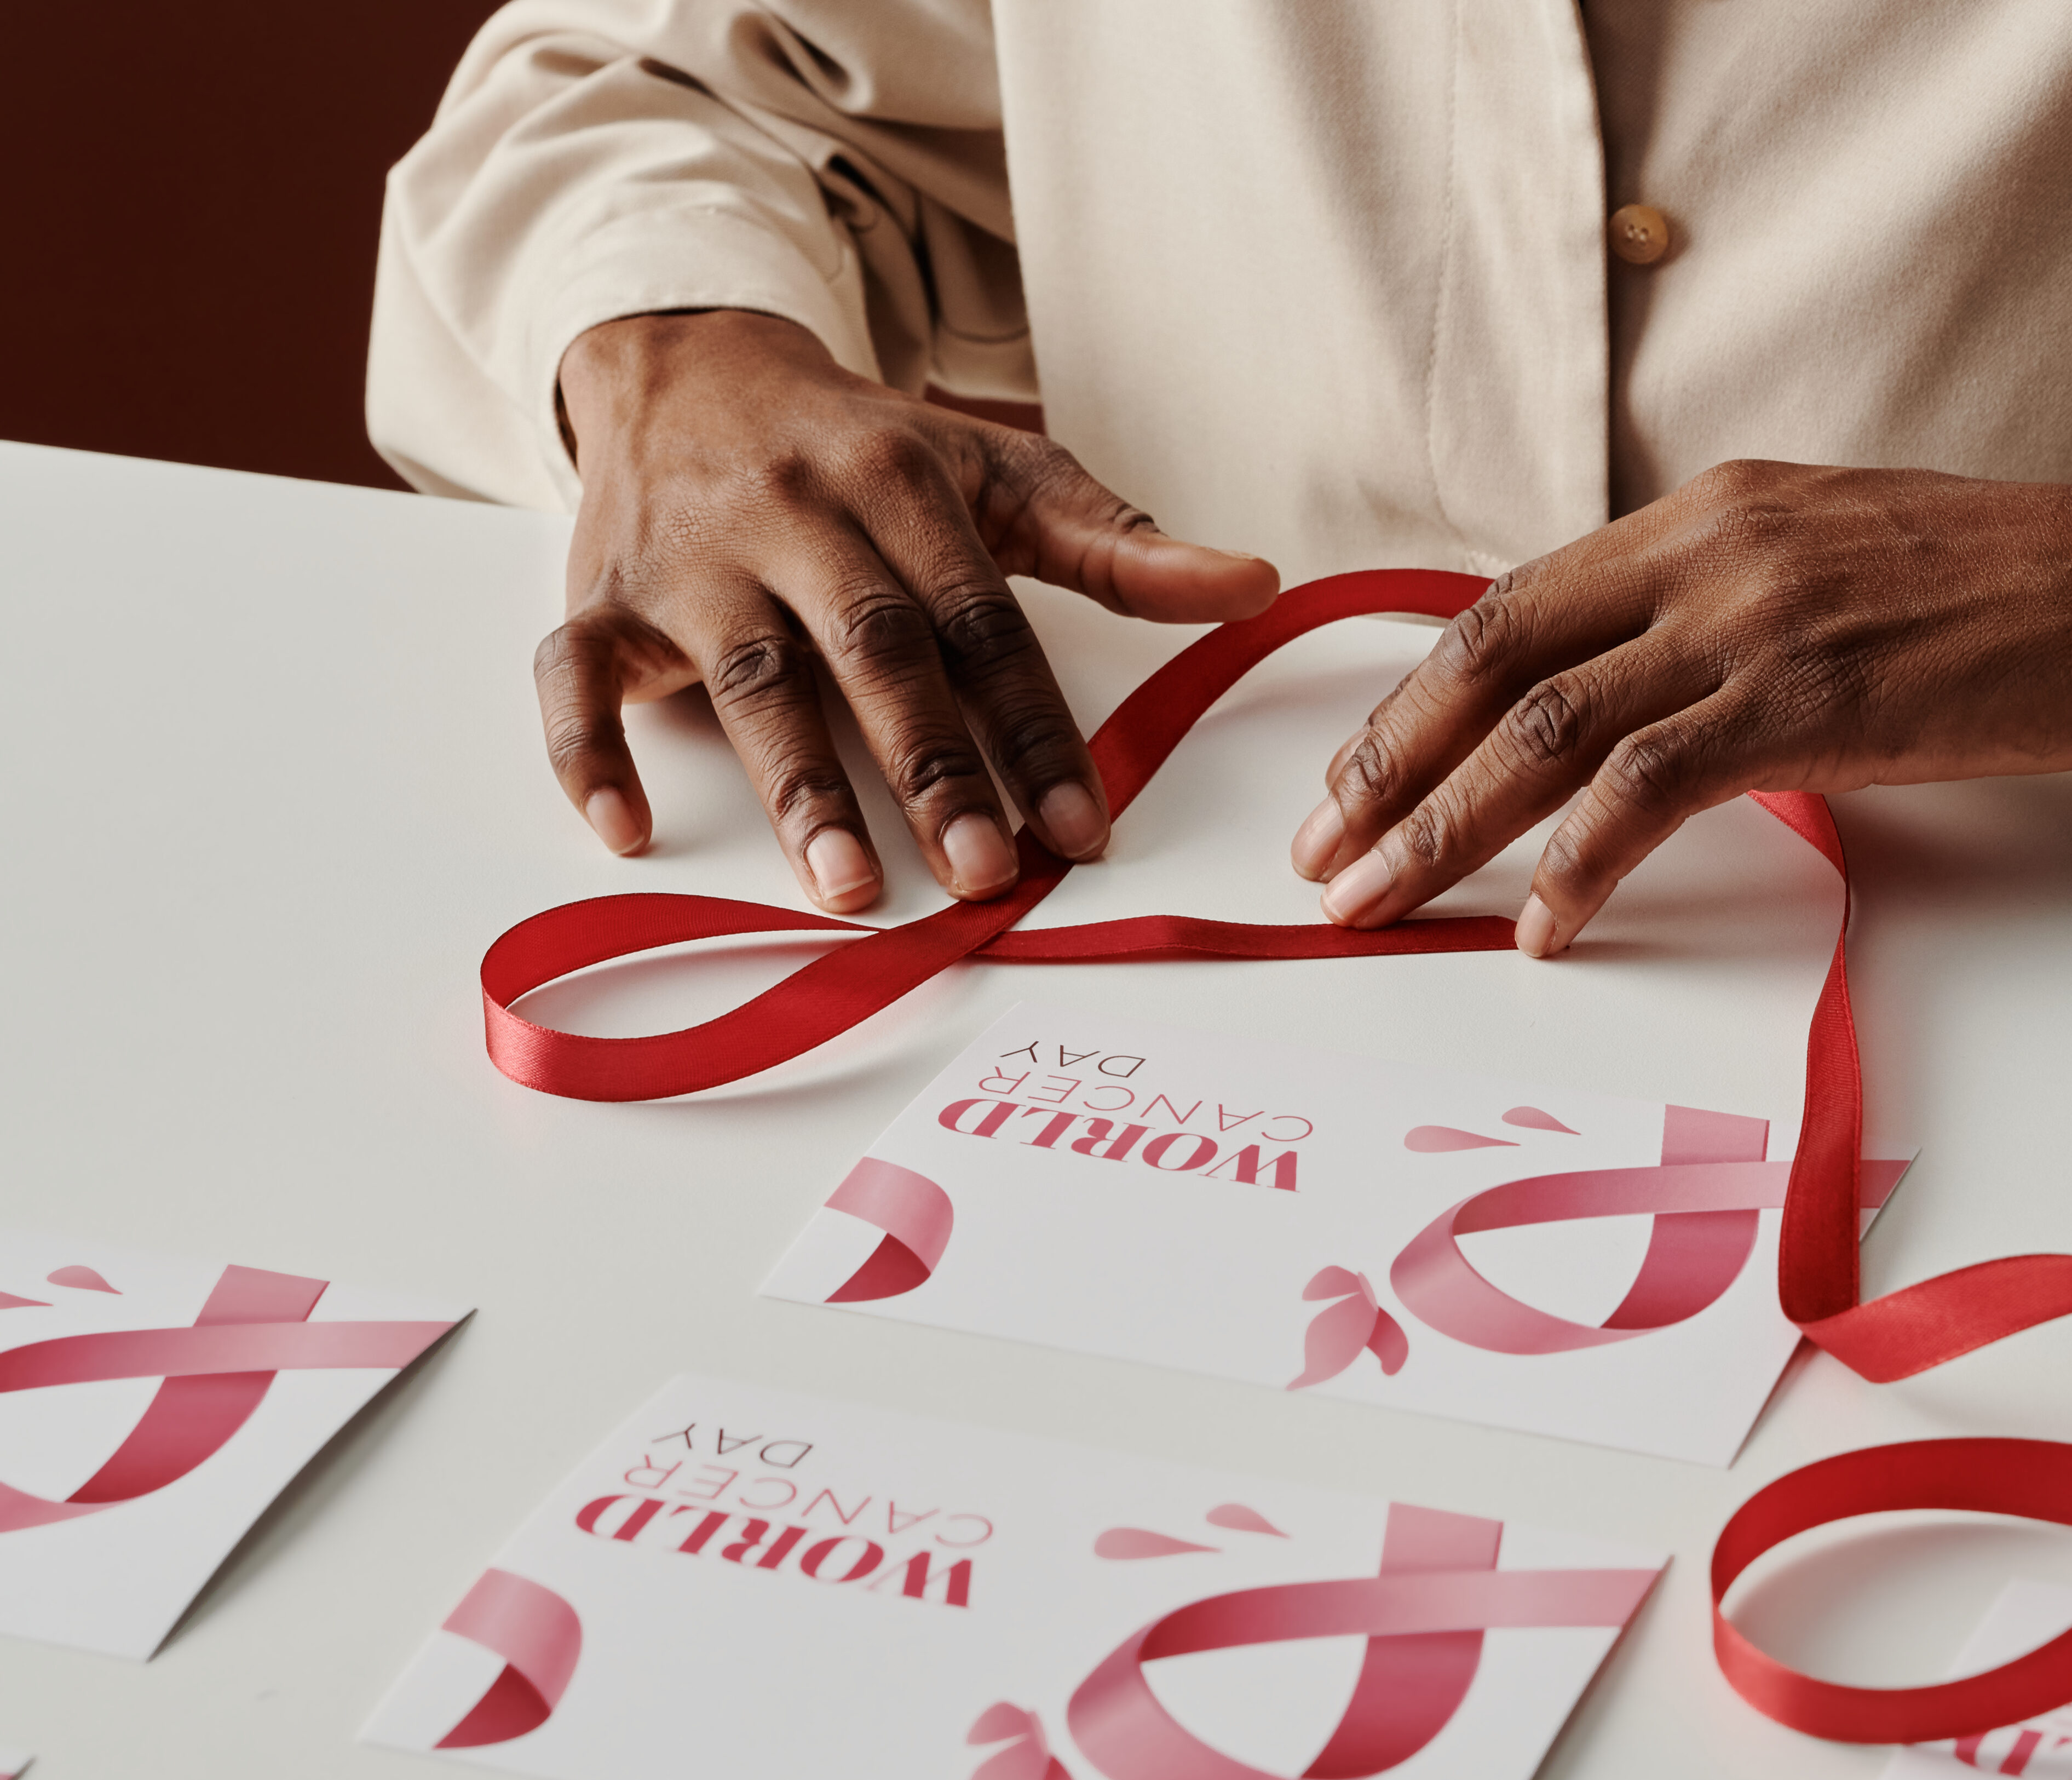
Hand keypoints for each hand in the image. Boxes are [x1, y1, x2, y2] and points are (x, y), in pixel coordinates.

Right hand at [543, 310, 1277, 911]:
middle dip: (931, 768)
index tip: (1080, 828)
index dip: (1034, 729)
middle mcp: (796, 517)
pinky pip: (574, 673)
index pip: (983, 624)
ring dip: (796, 788)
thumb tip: (1256, 585)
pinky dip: (587, 752)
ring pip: (750, 679)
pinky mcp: (602, 595)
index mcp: (902, 486)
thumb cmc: (862, 442)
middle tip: (981, 873)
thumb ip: (1119, 543)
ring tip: (845, 886)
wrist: (686, 359)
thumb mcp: (996, 469)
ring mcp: (693, 561)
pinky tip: (624, 831)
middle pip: (874, 654)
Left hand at [1288, 461, 2071, 952]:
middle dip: (1390, 764)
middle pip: (1497, 658)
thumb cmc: (1992, 591)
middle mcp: (1708, 551)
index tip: (1353, 777)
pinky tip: (1541, 927)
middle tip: (1319, 855)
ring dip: (1446, 826)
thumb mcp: (1823, 561)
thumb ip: (1713, 608)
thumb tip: (1625, 697)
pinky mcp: (1811, 704)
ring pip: (1547, 727)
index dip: (1416, 698)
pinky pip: (1652, 787)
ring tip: (1376, 903)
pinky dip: (1581, 863)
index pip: (1515, 604)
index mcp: (1701, 513)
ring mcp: (1757, 623)